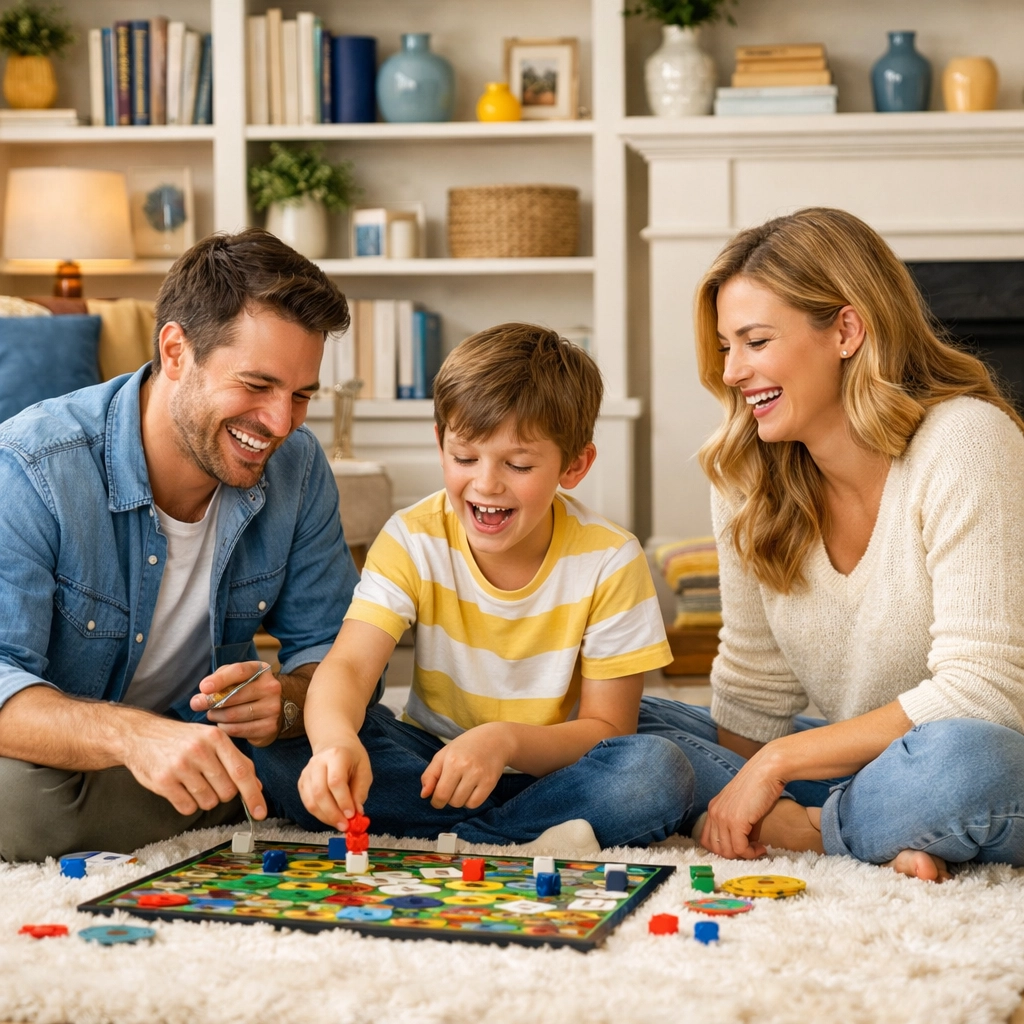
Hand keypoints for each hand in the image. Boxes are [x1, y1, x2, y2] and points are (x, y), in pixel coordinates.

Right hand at [120, 714, 265, 818]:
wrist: (140, 735)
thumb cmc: (181, 739)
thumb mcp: (210, 739)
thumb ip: (235, 760)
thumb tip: (257, 786)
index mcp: (216, 737)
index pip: (242, 771)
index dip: (254, 795)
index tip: (261, 812)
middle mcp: (199, 750)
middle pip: (227, 791)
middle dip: (222, 793)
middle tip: (209, 780)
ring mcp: (180, 765)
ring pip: (208, 802)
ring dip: (204, 798)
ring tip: (192, 781)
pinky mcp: (163, 781)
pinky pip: (187, 808)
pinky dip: (187, 804)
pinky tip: (180, 788)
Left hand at [189, 661, 281, 746]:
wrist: (274, 707)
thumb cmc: (247, 689)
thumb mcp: (237, 677)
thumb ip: (220, 679)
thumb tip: (202, 694)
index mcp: (261, 670)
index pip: (239, 671)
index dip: (220, 680)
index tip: (203, 688)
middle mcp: (271, 688)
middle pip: (234, 696)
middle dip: (210, 701)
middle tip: (196, 704)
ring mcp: (272, 708)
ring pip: (233, 715)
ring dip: (216, 716)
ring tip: (212, 714)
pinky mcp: (269, 727)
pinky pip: (238, 730)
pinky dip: (225, 728)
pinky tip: (223, 723)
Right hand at [298, 734, 372, 830]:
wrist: (334, 744)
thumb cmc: (352, 757)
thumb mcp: (364, 769)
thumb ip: (361, 791)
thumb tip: (357, 813)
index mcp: (336, 755)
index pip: (335, 781)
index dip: (342, 800)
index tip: (351, 815)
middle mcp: (318, 762)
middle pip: (320, 792)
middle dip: (332, 813)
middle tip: (345, 826)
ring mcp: (307, 772)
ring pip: (311, 800)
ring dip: (325, 817)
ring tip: (340, 824)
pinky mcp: (302, 782)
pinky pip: (307, 803)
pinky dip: (319, 814)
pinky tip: (331, 817)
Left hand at [420, 723, 511, 809]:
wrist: (495, 739)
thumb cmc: (465, 747)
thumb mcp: (444, 754)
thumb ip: (430, 774)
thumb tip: (424, 795)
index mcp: (452, 760)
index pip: (440, 794)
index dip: (436, 801)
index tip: (436, 798)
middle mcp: (467, 768)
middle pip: (452, 801)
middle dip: (448, 799)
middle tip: (451, 787)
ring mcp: (480, 776)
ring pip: (463, 804)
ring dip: (459, 800)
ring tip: (461, 786)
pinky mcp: (491, 782)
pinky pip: (475, 804)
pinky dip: (470, 801)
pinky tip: (471, 790)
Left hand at [700, 748, 787, 859]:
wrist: (767, 771)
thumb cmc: (759, 785)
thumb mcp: (740, 804)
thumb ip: (736, 821)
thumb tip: (741, 843)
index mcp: (713, 808)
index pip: (707, 840)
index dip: (724, 850)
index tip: (740, 848)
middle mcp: (714, 813)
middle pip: (716, 849)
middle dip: (734, 855)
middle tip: (751, 850)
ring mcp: (723, 817)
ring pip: (727, 851)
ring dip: (745, 855)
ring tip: (758, 848)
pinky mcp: (736, 821)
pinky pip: (740, 848)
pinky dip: (752, 853)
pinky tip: (762, 846)